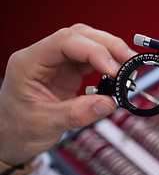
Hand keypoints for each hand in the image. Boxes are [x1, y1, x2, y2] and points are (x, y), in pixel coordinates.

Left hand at [0, 24, 134, 165]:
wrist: (13, 138)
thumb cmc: (18, 128)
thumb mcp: (46, 124)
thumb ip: (78, 113)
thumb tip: (109, 103)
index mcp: (29, 63)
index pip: (65, 42)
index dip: (93, 51)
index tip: (113, 69)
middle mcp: (44, 57)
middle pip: (80, 36)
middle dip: (108, 47)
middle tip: (129, 63)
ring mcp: (58, 63)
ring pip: (89, 44)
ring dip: (111, 53)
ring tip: (128, 67)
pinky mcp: (69, 72)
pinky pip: (92, 60)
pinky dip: (108, 64)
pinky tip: (118, 74)